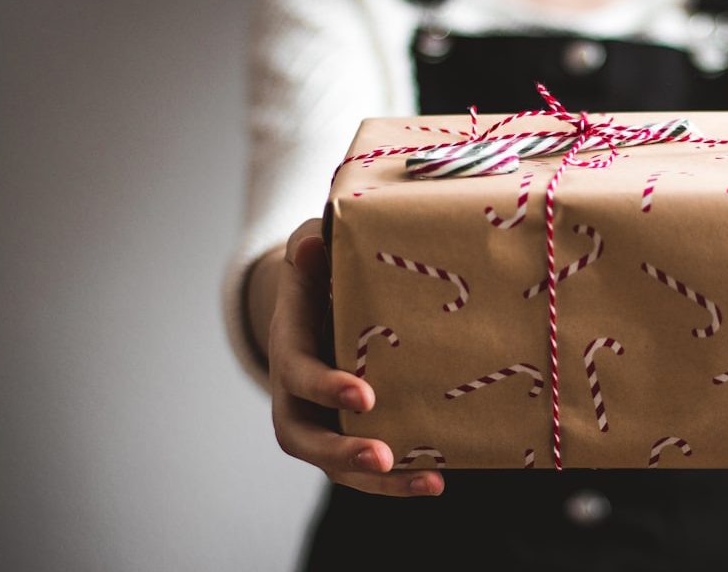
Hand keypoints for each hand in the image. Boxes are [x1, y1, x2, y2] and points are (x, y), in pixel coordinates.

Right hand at [268, 218, 444, 495]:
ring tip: (429, 482)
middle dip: (342, 451)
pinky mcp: (348, 434)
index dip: (327, 387)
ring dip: (379, 481)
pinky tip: (438, 480)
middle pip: (305, 439)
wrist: (317, 302)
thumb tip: (312, 245)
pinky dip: (398, 480)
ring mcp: (321, 421)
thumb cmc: (320, 273)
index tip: (365, 395)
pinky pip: (366, 468)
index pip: (298, 375)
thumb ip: (312, 249)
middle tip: (382, 456)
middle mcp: (296, 396)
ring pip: (336, 465)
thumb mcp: (313, 252)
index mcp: (290, 348)